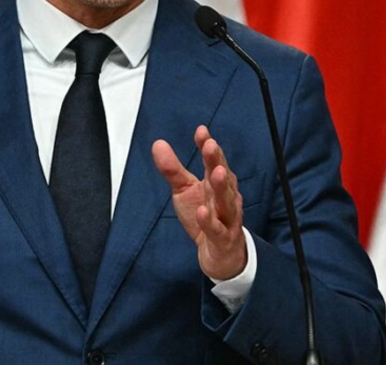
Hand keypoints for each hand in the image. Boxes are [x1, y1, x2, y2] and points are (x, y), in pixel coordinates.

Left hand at [152, 125, 246, 279]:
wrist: (219, 254)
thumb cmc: (205, 217)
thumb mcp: (184, 190)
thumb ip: (173, 169)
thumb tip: (158, 143)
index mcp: (216, 183)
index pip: (214, 161)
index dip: (208, 147)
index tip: (201, 131)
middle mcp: (225, 198)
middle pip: (222, 177)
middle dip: (217, 161)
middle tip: (211, 145)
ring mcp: (226, 218)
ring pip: (226, 201)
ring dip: (222, 187)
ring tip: (215, 173)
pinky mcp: (222, 238)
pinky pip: (217, 229)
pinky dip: (210, 221)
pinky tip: (203, 211)